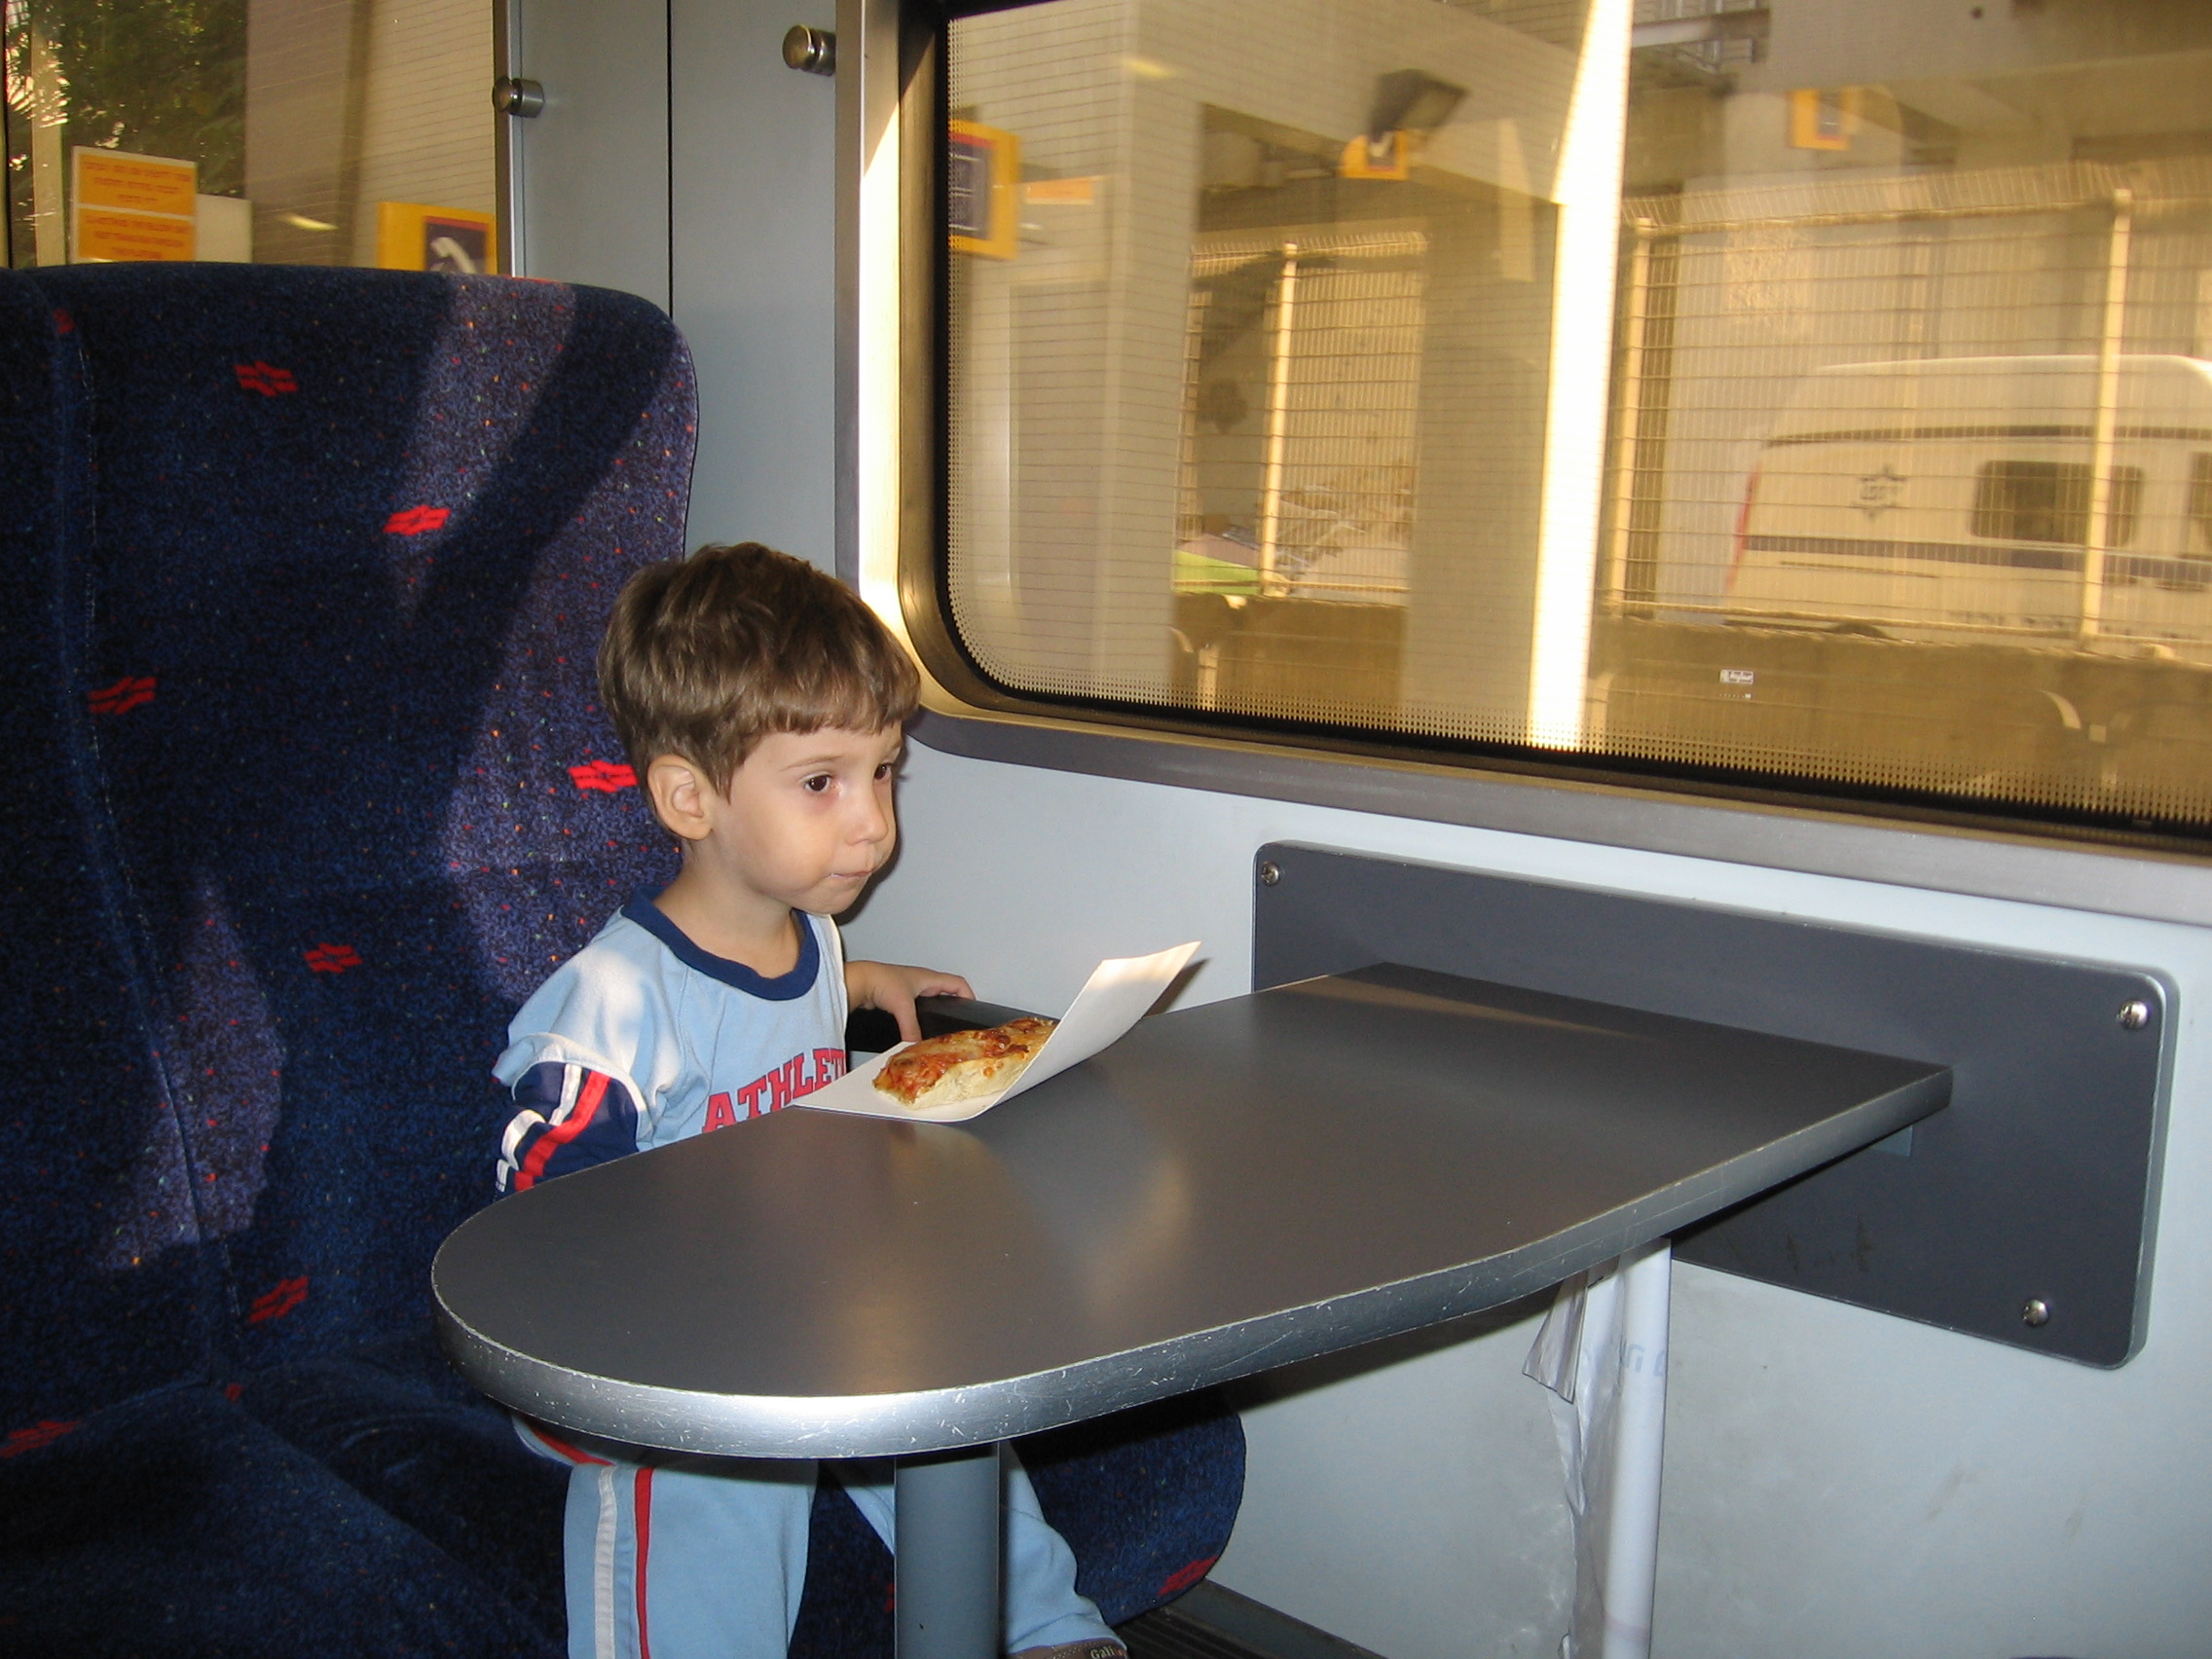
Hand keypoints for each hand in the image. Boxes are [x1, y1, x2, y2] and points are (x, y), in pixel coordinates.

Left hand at [846, 959, 974, 1043]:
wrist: (858, 980)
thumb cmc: (881, 981)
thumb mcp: (902, 1007)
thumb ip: (911, 1028)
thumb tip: (917, 1046)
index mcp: (928, 978)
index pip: (957, 983)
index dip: (968, 995)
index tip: (971, 1010)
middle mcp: (920, 982)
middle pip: (945, 992)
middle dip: (952, 1005)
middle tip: (955, 1022)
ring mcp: (908, 989)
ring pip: (928, 1000)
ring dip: (932, 1012)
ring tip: (936, 1027)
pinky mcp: (896, 997)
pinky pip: (913, 1008)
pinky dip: (916, 1017)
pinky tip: (913, 1027)